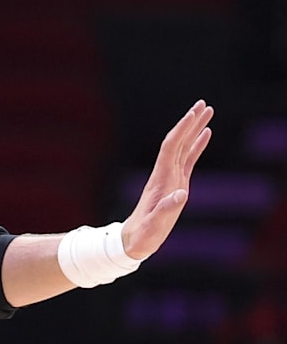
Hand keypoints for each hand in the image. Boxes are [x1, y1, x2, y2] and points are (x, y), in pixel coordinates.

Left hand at [122, 100, 213, 259]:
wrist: (134, 240)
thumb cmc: (143, 235)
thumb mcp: (154, 226)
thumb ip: (165, 211)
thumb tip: (181, 194)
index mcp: (161, 179)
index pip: (171, 147)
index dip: (181, 130)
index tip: (192, 114)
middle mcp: (165, 173)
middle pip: (177, 141)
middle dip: (190, 122)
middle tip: (204, 103)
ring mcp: (171, 177)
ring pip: (184, 147)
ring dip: (195, 129)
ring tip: (208, 112)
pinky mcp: (177, 183)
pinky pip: (189, 159)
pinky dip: (197, 145)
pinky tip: (206, 134)